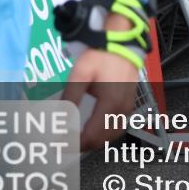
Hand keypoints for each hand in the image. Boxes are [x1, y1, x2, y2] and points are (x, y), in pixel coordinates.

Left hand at [62, 14, 139, 150]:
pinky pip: (117, 127)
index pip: (91, 136)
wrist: (122, 44)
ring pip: (111, 136)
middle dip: (82, 145)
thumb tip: (61, 121)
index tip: (59, 144)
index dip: (73, 144)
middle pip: (102, 140)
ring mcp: (128, 108)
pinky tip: (94, 129)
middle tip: (64, 142)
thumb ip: (71, 99)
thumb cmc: (101, 57)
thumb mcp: (80, 75)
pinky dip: (105, 133)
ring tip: (77, 138)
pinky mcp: (129, 104)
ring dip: (94, 141)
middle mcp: (121, 110)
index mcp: (109, 104)